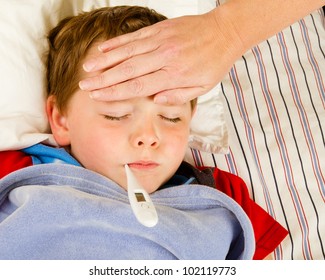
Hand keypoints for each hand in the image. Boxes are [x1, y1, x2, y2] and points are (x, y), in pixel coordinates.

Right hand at [79, 9, 242, 103]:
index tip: (98, 97)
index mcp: (174, 75)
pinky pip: (134, 37)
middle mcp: (164, 57)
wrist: (224, 33)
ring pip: (126, 52)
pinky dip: (117, 43)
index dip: (115, 92)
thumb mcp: (201, 88)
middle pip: (127, 70)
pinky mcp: (159, 29)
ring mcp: (160, 40)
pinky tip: (103, 49)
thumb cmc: (213, 63)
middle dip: (103, 79)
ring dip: (104, 61)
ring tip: (87, 69)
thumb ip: (177, 96)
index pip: (137, 86)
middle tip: (85, 86)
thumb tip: (154, 102)